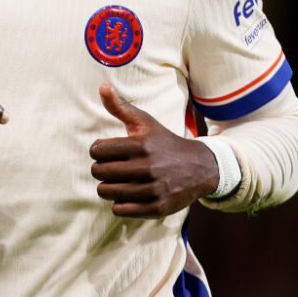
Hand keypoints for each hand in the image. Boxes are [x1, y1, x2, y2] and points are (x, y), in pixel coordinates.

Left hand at [89, 84, 219, 218]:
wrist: (200, 167)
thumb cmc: (165, 142)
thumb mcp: (146, 122)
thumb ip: (121, 107)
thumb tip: (102, 87)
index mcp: (141, 145)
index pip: (97, 150)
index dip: (98, 150)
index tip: (106, 151)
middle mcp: (148, 167)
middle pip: (99, 172)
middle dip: (100, 169)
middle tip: (111, 167)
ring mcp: (153, 189)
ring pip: (106, 192)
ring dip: (108, 187)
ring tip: (118, 181)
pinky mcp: (157, 207)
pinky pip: (120, 209)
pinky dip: (119, 203)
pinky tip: (128, 194)